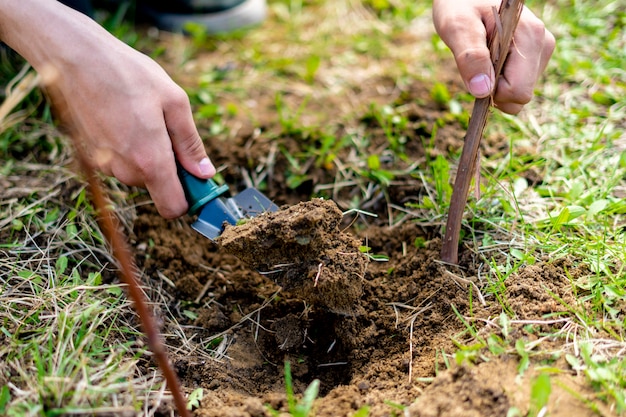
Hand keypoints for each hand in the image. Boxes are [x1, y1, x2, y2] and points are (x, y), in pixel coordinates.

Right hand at [0, 0, 214, 217]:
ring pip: (137, 174)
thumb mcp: (174, 102)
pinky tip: (123, 117)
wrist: (74, 56)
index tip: (195, 181)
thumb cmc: (128, 74)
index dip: (188, 199)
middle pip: (157, 187)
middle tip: (166, 129)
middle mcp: (125, 169)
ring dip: (147, 155)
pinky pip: (119, 162)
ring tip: (142, 117)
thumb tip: (204, 173)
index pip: (172, 208)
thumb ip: (190, 143)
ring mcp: (104, 164)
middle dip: (168, 166)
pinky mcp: (90, 155)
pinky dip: (127, 147)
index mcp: (150, 160)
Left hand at [432, 0, 554, 113]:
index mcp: (530, 36)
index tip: (476, 72)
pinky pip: (517, 85)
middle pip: (521, 96)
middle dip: (494, 90)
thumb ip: (470, 57)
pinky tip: (489, 59)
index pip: (518, 91)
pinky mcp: (534, 56)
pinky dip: (500, 80)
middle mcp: (542, 44)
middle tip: (476, 64)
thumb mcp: (457, 27)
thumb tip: (483, 91)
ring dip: (496, 85)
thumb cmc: (459, 4)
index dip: (493, 91)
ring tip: (482, 57)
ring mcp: (540, 50)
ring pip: (519, 93)